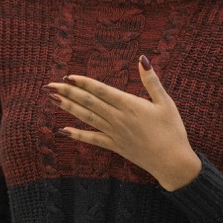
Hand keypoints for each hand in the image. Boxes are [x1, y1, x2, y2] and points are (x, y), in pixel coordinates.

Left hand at [46, 55, 201, 190]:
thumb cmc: (172, 131)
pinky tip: (63, 130)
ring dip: (69, 108)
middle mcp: (118, 118)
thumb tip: (142, 59)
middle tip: (50, 85)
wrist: (172, 162)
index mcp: (130, 105)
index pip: (101, 90)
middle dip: (68, 92)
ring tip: (53, 99)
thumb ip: (151, 81)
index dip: (84, 83)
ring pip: (87, 117)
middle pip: (89, 102)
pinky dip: (77, 134)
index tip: (68, 76)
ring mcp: (114, 133)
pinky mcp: (114, 146)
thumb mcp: (165, 102)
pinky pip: (92, 139)